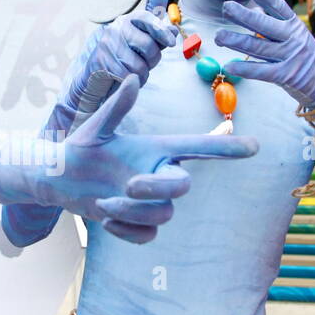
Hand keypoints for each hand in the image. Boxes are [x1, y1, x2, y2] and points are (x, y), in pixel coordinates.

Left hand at [42, 74, 257, 242]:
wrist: (60, 179)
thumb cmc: (80, 148)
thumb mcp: (96, 128)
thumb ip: (116, 107)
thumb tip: (132, 79)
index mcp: (155, 149)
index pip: (196, 147)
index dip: (225, 147)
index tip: (254, 145)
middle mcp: (159, 175)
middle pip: (182, 186)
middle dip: (159, 188)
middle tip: (128, 185)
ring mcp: (151, 202)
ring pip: (163, 214)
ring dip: (132, 211)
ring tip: (103, 203)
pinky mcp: (138, 225)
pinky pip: (147, 236)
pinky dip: (126, 230)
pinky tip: (105, 218)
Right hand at [65, 9, 178, 122]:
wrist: (93, 76)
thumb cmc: (122, 59)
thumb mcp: (140, 46)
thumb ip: (156, 38)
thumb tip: (173, 31)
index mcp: (127, 21)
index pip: (146, 18)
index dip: (161, 30)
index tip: (172, 43)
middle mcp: (115, 29)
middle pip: (148, 46)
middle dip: (152, 61)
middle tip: (145, 65)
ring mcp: (107, 45)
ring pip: (139, 65)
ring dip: (143, 76)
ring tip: (135, 75)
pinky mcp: (101, 62)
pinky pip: (127, 76)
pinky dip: (132, 83)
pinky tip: (126, 81)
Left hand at [216, 0, 314, 104]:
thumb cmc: (302, 53)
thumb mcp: (293, 34)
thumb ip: (273, 23)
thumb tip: (253, 8)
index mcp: (294, 24)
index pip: (278, 6)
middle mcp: (292, 37)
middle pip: (264, 24)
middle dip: (243, 15)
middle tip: (226, 7)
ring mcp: (290, 56)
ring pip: (257, 47)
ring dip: (235, 41)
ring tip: (219, 36)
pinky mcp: (286, 75)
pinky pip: (262, 71)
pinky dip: (244, 69)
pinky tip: (229, 66)